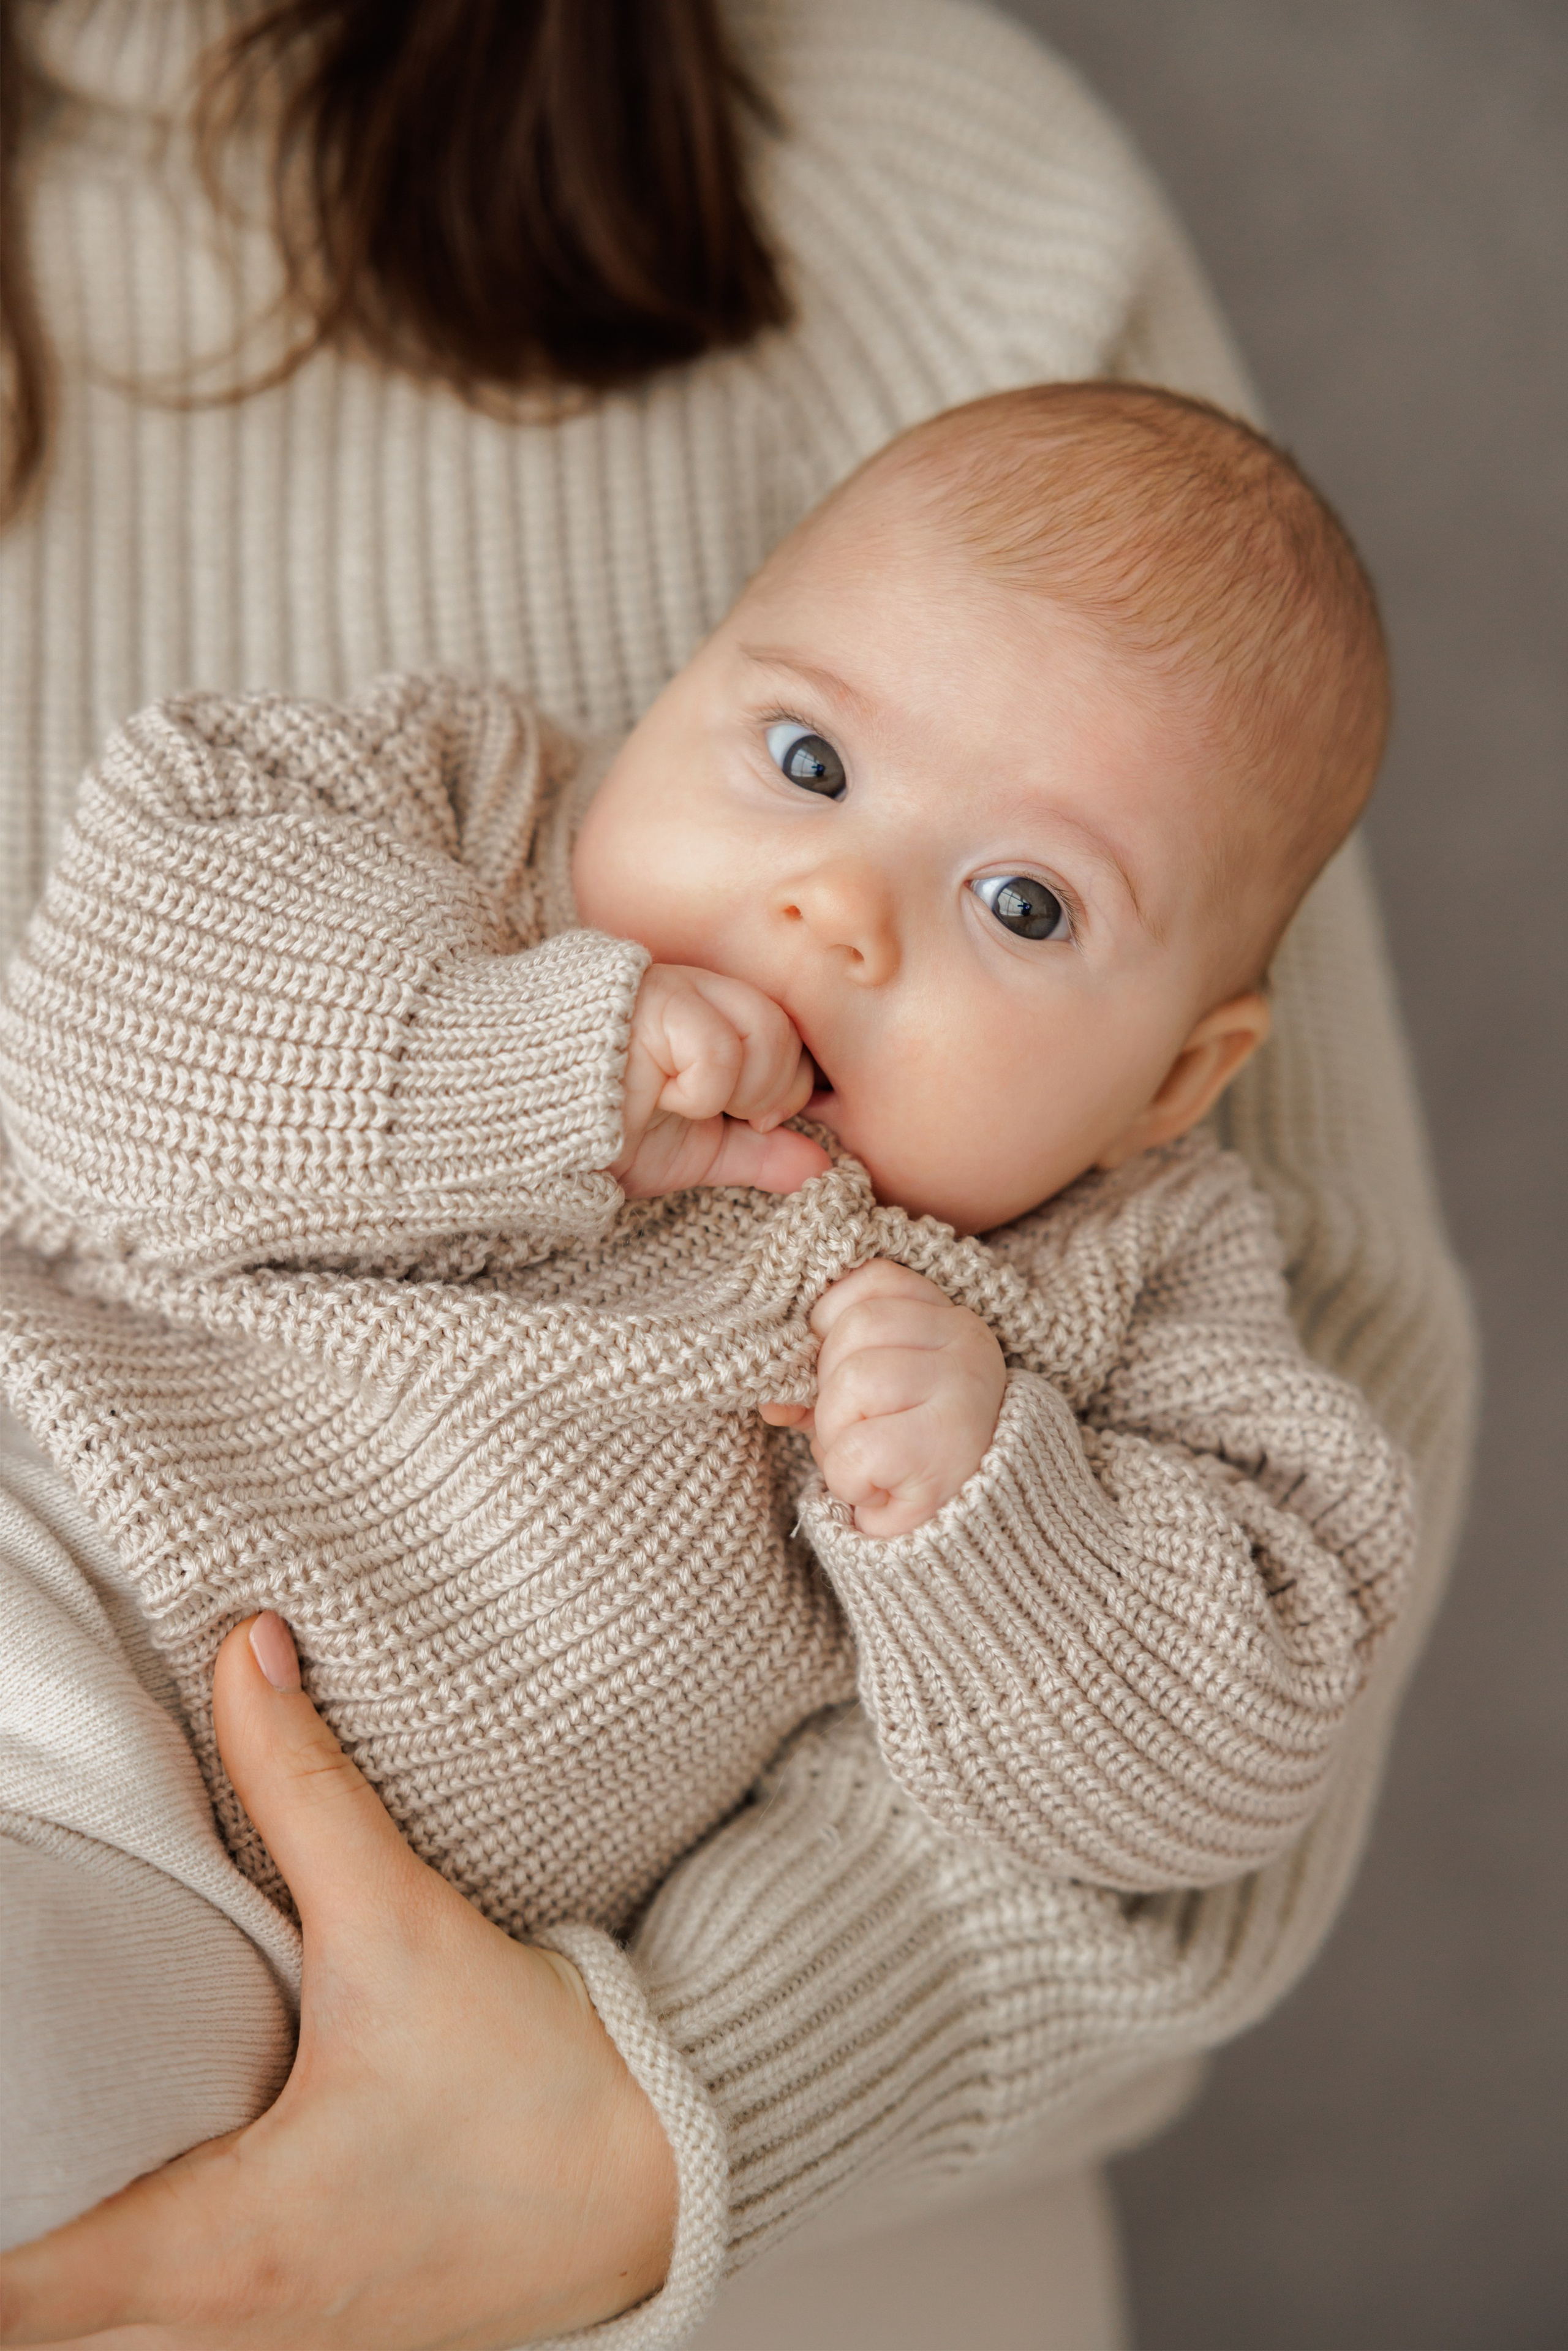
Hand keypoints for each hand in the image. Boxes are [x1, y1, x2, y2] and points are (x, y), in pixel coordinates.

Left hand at [0, 1615, 675, 2349]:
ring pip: (119, 2339)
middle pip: (52, 2323)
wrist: (670, 2172)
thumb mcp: (403, 1923)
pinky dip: (143, 2280)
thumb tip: (241, 1654)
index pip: (21, 2297)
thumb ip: (300, 1787)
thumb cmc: (541, 2078)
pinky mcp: (317, 2344)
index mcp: (229, 2246)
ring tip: (70, 2143)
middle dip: (22, 2217)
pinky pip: (180, 2337)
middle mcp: (232, 2327)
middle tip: (19, 2110)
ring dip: (78, 2253)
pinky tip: (149, 2188)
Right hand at [612, 964, 829, 1198]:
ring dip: (738, 1090)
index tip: (756, 1122)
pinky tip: (657, 1095)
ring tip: (686, 1104)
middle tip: (731, 1117)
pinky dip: (701, 1092)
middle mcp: (697, 989)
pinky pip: (718, 1050)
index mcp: (711, 1013)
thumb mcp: (692, 1148)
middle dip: (772, 1091)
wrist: (524, 1122)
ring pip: (764, 1032)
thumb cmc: (601, 1130)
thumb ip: (756, 1152)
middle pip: (784, 1030)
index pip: (789, 1035)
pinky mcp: (651, 1003)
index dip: (788, 1087)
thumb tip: (820, 1170)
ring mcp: (674, 989)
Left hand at [762, 1260, 1006, 1537]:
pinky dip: (848, 1479)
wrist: (965, 1540)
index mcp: (950, 1319)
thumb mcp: (864, 1406)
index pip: (874, 1281)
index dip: (831, 1321)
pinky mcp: (948, 1446)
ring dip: (837, 1435)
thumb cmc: (908, 1461)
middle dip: (829, 1389)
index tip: (829, 1367)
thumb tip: (767, 1395)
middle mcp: (967, 1343)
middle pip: (854, 1329)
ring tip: (866, 1462)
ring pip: (854, 1381)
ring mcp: (963, 1390)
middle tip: (856, 1432)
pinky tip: (876, 1489)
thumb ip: (816, 1382)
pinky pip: (857, 1448)